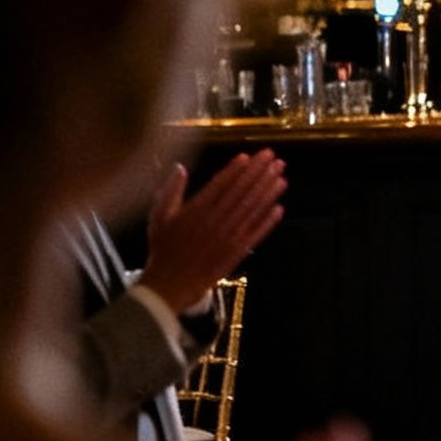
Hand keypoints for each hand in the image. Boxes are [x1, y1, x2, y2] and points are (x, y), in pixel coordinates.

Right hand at [138, 149, 286, 312]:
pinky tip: (279, 207)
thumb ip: (171, 190)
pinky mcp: (237, 251)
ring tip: (281, 175)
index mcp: (196, 210)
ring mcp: (229, 236)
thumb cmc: (163, 248)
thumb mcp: (159, 216)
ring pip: (252, 209)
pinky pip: (256, 233)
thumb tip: (180, 167)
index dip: (236, 170)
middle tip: (273, 157)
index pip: (220, 185)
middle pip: (241, 192)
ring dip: (268, 192)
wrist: (170, 284)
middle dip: (258, 173)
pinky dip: (268, 221)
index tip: (249, 156)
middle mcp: (215, 220)